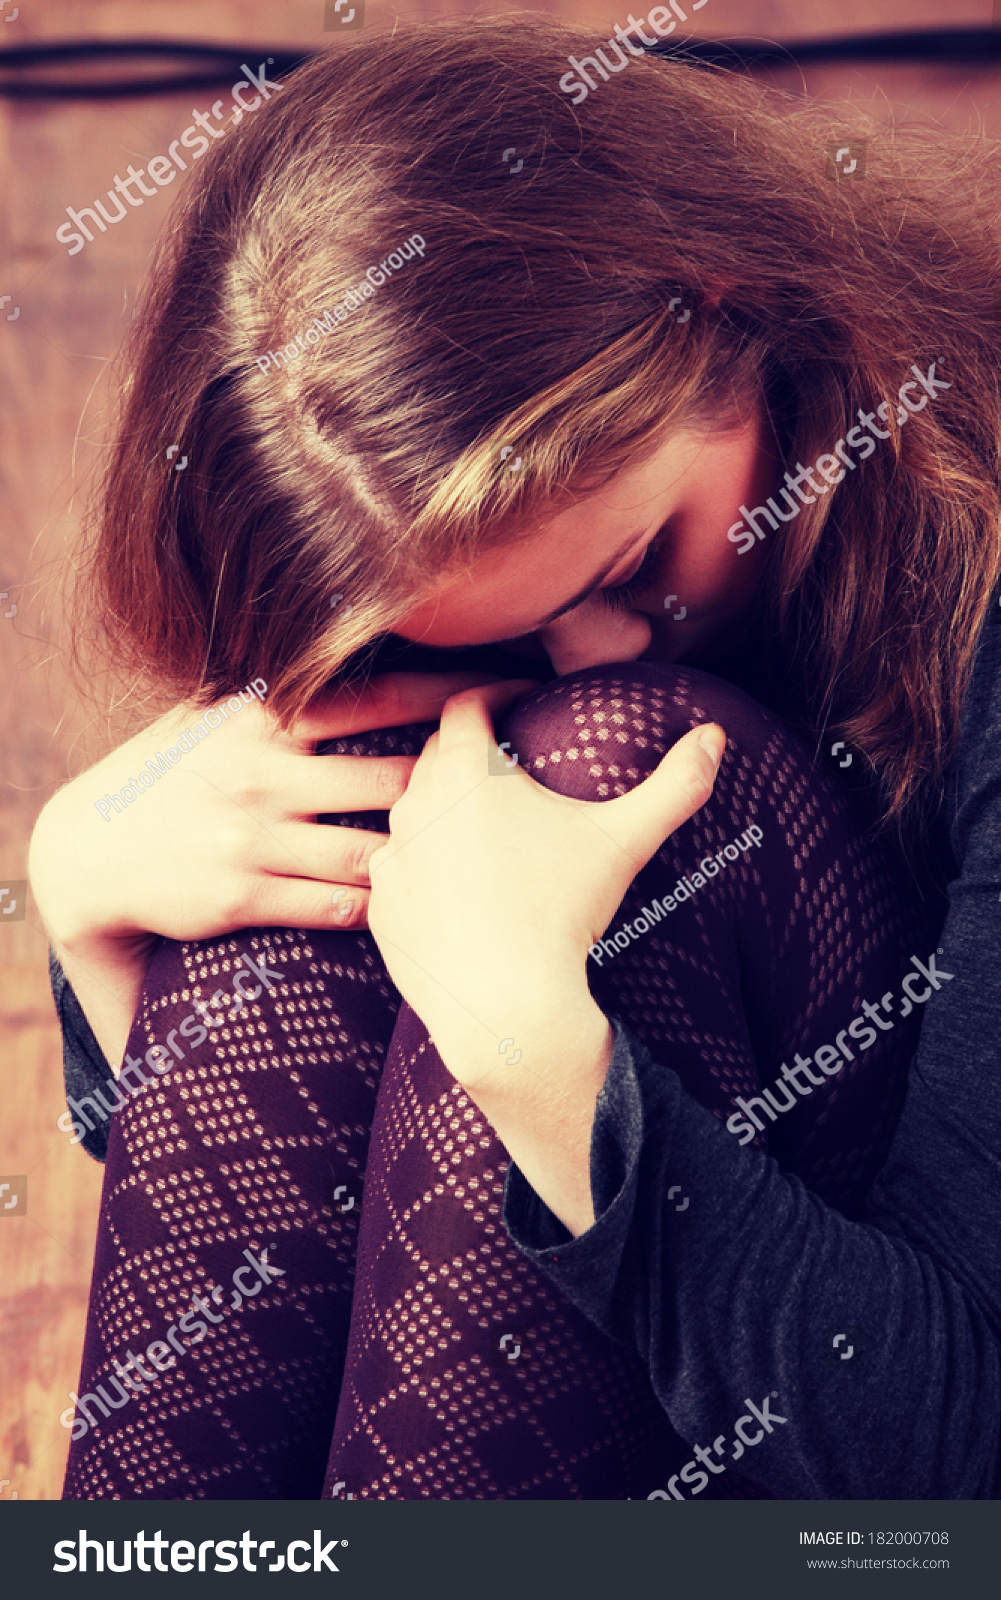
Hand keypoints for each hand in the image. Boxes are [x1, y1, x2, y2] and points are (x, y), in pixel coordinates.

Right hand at [29, 670, 522, 1065]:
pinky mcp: (242, 895)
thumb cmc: (171, 774)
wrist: (89, 853)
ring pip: (373, 852)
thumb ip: (284, 690)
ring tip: (476, 861)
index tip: (516, 689)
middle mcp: (263, 771)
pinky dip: (380, 906)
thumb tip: (362, 642)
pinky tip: (411, 905)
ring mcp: (252, 837)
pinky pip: (338, 906)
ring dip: (423, 858)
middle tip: (514, 795)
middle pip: (394, 779)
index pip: (383, 695)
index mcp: (265, 713)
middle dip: (458, 789)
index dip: (457, 694)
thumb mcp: (215, 715)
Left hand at [367, 683, 725, 1098]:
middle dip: (468, 751)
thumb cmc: (563, 914)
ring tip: (484, 826)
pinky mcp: (382, 907)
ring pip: (413, 815)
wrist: (507, 1007)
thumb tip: (717, 736)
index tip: (517, 699)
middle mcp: (414, 805)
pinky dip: (425, 869)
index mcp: (463, 772)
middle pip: (435, 756)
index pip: (464, 705)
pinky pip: (401, 872)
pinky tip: (458, 885)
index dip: (493, 694)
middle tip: (507, 764)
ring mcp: (391, 858)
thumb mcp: (624, 841)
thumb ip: (675, 783)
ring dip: (443, 811)